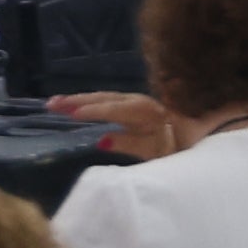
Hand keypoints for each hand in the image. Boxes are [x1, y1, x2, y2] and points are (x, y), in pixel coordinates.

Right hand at [55, 89, 181, 158]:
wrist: (196, 130)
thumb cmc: (174, 145)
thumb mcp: (153, 150)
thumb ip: (128, 143)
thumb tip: (100, 140)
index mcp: (142, 111)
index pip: (112, 109)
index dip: (92, 111)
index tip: (70, 114)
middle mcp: (135, 100)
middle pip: (102, 98)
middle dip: (76, 101)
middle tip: (51, 104)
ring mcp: (133, 99)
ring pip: (102, 96)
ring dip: (78, 98)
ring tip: (55, 101)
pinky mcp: (130, 102)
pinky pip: (105, 98)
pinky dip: (88, 99)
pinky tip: (74, 102)